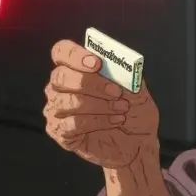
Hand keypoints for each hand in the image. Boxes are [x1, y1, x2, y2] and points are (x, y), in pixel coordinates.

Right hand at [43, 39, 159, 168]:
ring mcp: (57, 110)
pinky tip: (114, 121)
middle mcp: (61, 87)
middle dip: (90, 83)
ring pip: (67, 101)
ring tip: (121, 108)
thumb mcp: (137, 89)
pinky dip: (96, 121)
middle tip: (116, 92)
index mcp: (76, 68)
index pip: (62, 52)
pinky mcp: (60, 132)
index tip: (97, 64)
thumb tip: (120, 64)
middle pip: (61, 76)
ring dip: (98, 105)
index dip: (75, 55)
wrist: (138, 143)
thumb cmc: (134, 111)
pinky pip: (72, 124)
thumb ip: (126, 74)